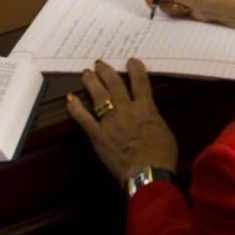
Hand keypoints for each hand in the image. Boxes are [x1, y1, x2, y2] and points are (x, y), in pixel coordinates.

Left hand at [66, 59, 177, 183]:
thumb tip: (148, 116)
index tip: (131, 60)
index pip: (140, 82)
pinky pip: (84, 118)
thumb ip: (153, 118)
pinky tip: (70, 99)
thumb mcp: (164, 130)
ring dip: (92, 82)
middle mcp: (127, 109)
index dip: (135, 69)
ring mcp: (110, 121)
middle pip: (115, 84)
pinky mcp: (98, 135)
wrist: (147, 173)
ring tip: (86, 73)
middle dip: (106, 71)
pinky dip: (76, 108)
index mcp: (146, 107)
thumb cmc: (161, 154)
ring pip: (99, 96)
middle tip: (99, 63)